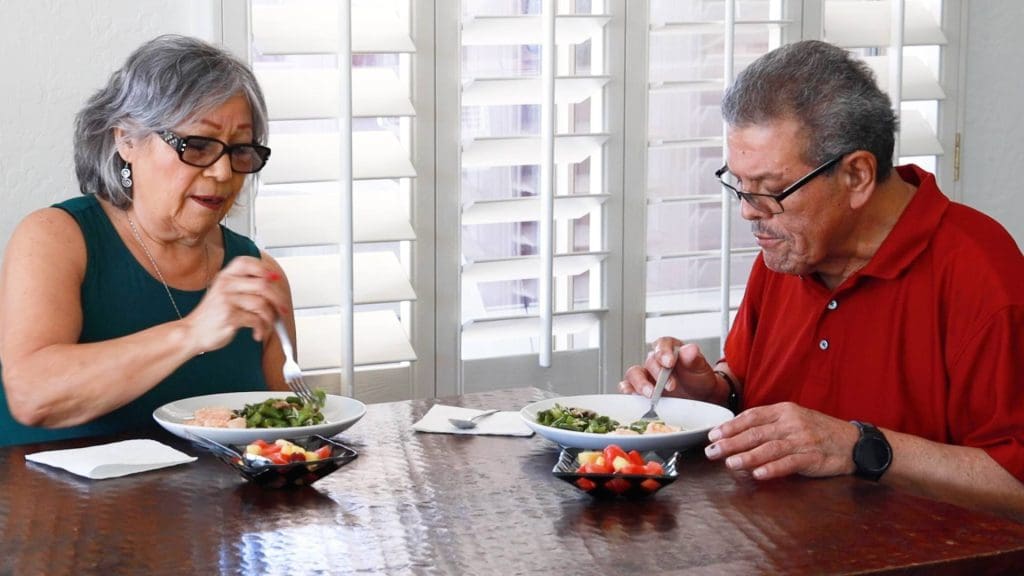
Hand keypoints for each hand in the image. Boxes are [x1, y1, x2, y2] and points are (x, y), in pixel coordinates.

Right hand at [181, 256, 290, 353]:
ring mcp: (227, 300)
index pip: (247, 262)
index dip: (264, 269)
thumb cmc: (212, 315)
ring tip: (268, 325)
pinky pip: (256, 320)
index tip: (275, 279)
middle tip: (283, 309)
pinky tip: (258, 333)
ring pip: (262, 304)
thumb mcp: (224, 293)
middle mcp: (225, 285)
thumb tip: (274, 286)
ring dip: (271, 317)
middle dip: (278, 299)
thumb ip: (244, 286)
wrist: (192, 333)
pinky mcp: (229, 317)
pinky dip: (262, 329)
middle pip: (263, 285)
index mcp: (225, 276)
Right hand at [618, 336, 719, 400]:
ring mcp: (647, 375)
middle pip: (650, 361)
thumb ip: (695, 359)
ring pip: (635, 373)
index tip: (669, 362)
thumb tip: (690, 349)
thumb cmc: (698, 379)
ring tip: (650, 394)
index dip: (663, 352)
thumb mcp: (701, 369)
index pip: (663, 344)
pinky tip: (632, 394)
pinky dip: (628, 389)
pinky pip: (629, 386)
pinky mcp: (641, 389)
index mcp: (670, 349)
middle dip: (658, 373)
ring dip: (640, 383)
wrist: (699, 397)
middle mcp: (656, 361)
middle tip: (670, 386)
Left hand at [703, 402, 858, 478]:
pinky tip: (758, 474)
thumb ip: (768, 423)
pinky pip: (789, 463)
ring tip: (730, 463)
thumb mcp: (793, 418)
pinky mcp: (812, 457)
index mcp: (784, 410)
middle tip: (712, 451)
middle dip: (731, 442)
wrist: (853, 442)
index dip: (730, 426)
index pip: (752, 416)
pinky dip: (772, 469)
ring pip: (769, 448)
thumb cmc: (818, 431)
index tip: (713, 434)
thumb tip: (737, 430)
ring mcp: (802, 440)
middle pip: (756, 433)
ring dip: (747, 456)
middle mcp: (791, 423)